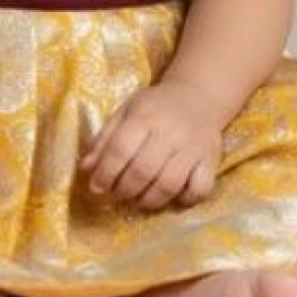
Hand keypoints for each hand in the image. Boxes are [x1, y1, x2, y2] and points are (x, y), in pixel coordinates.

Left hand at [78, 81, 222, 210]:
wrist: (199, 96)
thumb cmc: (155, 107)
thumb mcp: (126, 113)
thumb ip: (105, 139)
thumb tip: (85, 169)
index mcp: (145, 116)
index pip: (120, 150)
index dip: (105, 173)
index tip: (97, 187)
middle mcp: (170, 132)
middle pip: (143, 171)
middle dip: (124, 190)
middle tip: (117, 194)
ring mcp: (193, 148)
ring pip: (169, 185)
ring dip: (149, 200)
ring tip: (139, 198)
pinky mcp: (211, 160)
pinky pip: (199, 189)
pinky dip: (185, 199)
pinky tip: (173, 196)